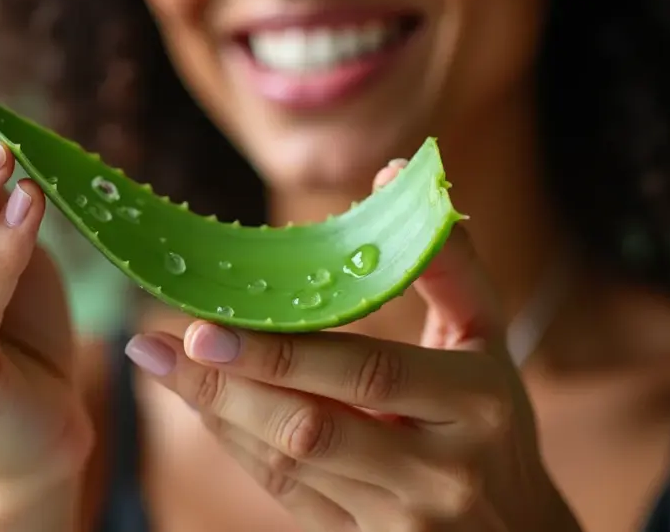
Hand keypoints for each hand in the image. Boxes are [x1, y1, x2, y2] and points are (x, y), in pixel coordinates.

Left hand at [125, 163, 581, 530]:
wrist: (515, 529)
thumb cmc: (492, 418)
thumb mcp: (488, 339)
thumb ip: (446, 262)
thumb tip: (389, 173)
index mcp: (475, 403)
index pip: (368, 373)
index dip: (284, 353)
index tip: (205, 323)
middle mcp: (441, 472)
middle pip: (313, 428)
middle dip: (226, 387)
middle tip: (155, 347)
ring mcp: (401, 520)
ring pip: (290, 466)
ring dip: (218, 414)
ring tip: (159, 368)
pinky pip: (287, 496)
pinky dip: (239, 448)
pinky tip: (204, 407)